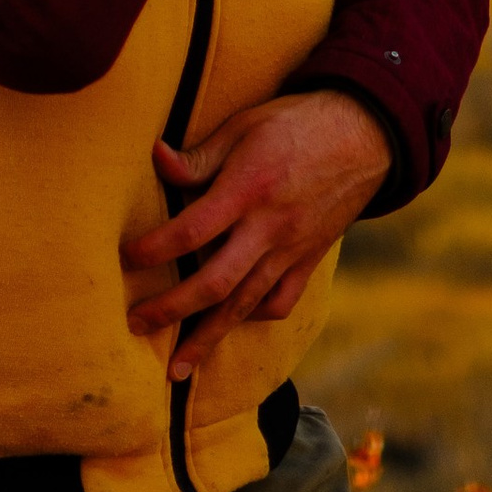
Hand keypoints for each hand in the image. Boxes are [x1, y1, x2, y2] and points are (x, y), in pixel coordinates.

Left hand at [121, 90, 391, 378]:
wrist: (365, 134)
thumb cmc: (297, 123)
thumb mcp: (244, 126)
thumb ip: (200, 155)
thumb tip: (156, 159)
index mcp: (248, 189)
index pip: (191, 230)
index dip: (154, 249)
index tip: (126, 257)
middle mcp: (269, 228)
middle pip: (214, 283)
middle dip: (171, 310)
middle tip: (136, 324)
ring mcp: (292, 250)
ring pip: (244, 305)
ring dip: (207, 337)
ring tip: (176, 368)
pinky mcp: (310, 260)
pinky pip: (280, 302)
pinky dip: (253, 317)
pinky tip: (232, 322)